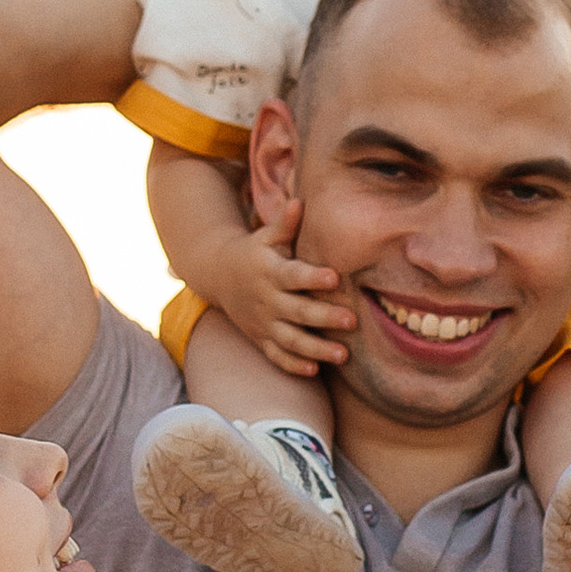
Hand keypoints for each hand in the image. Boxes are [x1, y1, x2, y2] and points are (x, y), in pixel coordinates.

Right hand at [192, 198, 355, 380]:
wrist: (218, 275)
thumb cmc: (255, 252)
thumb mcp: (266, 236)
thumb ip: (285, 223)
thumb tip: (299, 200)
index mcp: (270, 272)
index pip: (294, 276)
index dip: (313, 277)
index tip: (335, 277)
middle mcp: (267, 300)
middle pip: (297, 312)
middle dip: (324, 317)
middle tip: (352, 320)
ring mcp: (263, 322)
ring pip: (290, 340)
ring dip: (316, 349)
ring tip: (343, 355)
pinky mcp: (261, 338)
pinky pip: (276, 356)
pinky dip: (293, 365)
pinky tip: (314, 370)